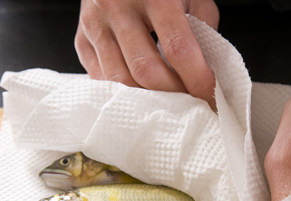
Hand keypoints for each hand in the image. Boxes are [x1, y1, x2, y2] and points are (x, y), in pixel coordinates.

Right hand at [75, 0, 218, 105]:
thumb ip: (203, 30)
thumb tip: (207, 74)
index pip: (178, 48)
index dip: (196, 78)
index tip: (209, 95)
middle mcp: (118, 7)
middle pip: (146, 70)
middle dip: (173, 94)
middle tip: (190, 100)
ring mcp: (95, 24)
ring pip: (120, 80)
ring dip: (149, 98)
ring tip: (168, 99)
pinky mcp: (82, 40)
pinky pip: (102, 79)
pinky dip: (126, 92)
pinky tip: (143, 90)